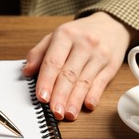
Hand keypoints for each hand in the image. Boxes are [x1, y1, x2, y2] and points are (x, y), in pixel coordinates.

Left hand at [23, 12, 138, 120]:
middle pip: (69, 74)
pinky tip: (88, 106)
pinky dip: (94, 95)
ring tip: (68, 114)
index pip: (53, 62)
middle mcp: (84, 44)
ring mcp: (99, 55)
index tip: (41, 97)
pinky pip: (101, 83)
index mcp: (65, 35)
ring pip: (85, 81)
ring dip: (75, 100)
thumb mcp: (56, 36)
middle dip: (60, 96)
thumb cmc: (79, 33)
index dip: (46, 81)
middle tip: (55, 112)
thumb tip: (27, 71)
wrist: (111, 24)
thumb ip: (39, 53)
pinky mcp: (111, 65)